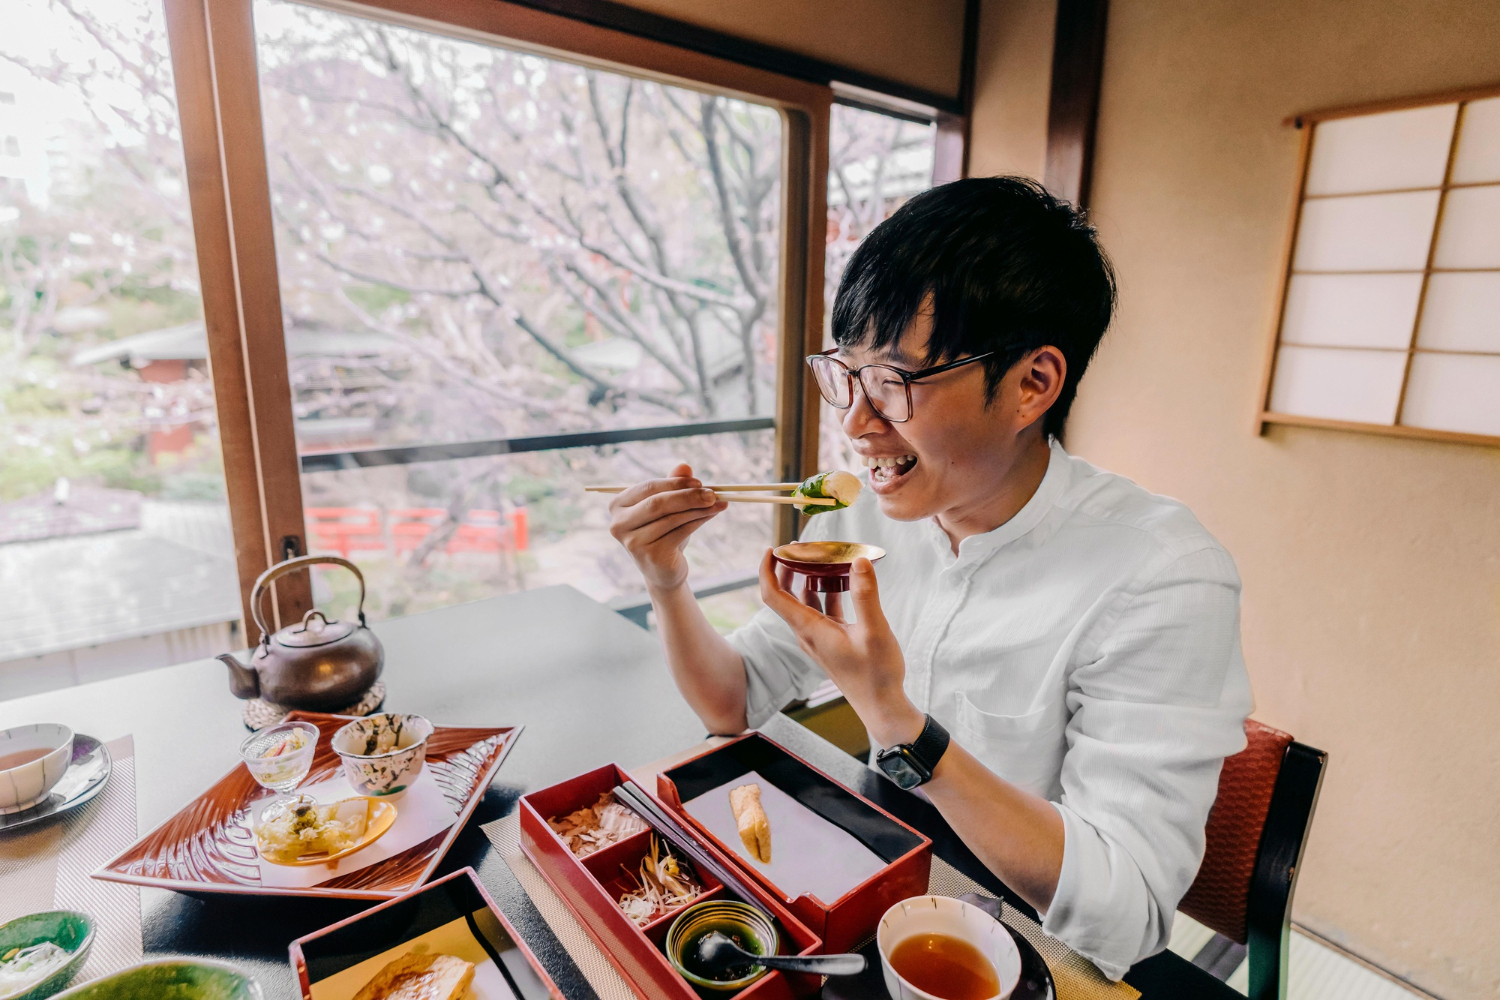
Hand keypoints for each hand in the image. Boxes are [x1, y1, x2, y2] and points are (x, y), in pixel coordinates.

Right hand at [608, 463, 727, 591]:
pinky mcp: (650, 555)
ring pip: (672, 518)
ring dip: (699, 509)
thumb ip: (673, 486)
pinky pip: (680, 532)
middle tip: (713, 493)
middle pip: (658, 503)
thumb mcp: (667, 507)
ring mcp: (633, 542)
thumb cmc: (663, 533)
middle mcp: (619, 524)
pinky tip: (712, 514)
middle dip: (689, 496)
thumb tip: (684, 466)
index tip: (700, 482)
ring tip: (719, 503)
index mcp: (618, 506)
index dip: (675, 483)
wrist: (663, 570)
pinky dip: (699, 521)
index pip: (648, 488)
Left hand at [758, 549, 923, 747]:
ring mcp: (819, 637)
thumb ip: (865, 596)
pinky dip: (826, 591)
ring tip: (823, 556)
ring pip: (804, 601)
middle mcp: (808, 632)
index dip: (767, 569)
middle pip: (785, 595)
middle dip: (787, 567)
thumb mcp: (874, 632)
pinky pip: (821, 609)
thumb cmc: (877, 674)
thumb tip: (859, 560)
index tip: (773, 547)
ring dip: (808, 577)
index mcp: (809, 630)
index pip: (773, 596)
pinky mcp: (831, 640)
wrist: (881, 706)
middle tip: (800, 545)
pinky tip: (843, 579)